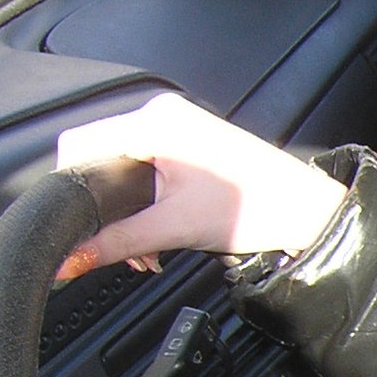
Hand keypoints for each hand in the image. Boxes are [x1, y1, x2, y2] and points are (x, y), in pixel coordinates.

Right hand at [51, 91, 349, 284]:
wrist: (307, 211)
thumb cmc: (258, 208)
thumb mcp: (175, 228)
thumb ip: (117, 243)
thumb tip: (70, 262)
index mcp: (154, 123)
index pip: (79, 144)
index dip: (69, 187)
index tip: (73, 224)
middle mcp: (162, 115)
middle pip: (100, 158)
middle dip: (104, 210)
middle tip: (124, 251)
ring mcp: (177, 125)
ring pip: (123, 166)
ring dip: (127, 213)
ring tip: (146, 251)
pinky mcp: (188, 142)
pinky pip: (146, 166)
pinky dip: (145, 202)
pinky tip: (158, 233)